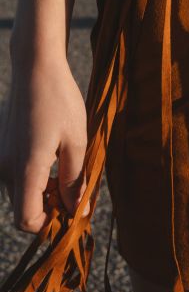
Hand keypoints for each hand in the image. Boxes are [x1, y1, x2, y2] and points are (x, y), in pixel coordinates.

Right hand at [0, 52, 88, 232]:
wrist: (35, 68)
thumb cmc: (60, 100)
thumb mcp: (76, 140)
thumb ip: (74, 180)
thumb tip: (74, 210)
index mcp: (25, 169)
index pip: (26, 219)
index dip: (49, 223)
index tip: (71, 210)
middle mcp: (6, 167)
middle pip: (22, 207)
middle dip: (48, 206)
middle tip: (73, 188)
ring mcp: (0, 156)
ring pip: (19, 190)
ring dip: (41, 190)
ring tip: (66, 168)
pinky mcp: (1, 147)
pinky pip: (15, 173)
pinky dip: (33, 175)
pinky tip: (52, 154)